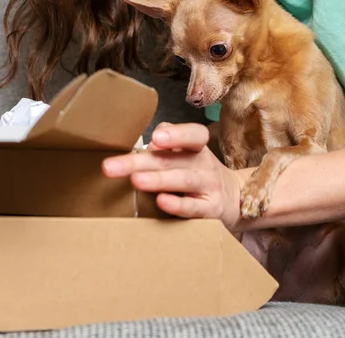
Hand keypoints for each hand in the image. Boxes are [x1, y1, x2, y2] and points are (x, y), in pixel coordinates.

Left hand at [101, 122, 243, 230]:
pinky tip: (161, 202)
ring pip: (183, 181)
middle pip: (173, 160)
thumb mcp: (188, 155)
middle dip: (140, 162)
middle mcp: (203, 164)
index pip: (194, 135)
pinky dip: (178, 205)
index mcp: (196, 148)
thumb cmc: (199, 174)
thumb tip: (149, 145)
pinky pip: (194, 207)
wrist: (234, 200)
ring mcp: (209, 187)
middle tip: (110, 166)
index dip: (176, 134)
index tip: (155, 137)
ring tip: (135, 181)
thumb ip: (167, 146)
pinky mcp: (211, 210)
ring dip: (158, 180)